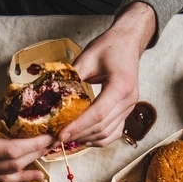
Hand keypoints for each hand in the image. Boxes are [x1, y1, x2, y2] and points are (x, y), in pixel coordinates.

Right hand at [0, 98, 51, 181]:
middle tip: (54, 141)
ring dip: (32, 165)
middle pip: (15, 163)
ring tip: (48, 156)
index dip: (34, 144)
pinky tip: (34, 175)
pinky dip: (20, 176)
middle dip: (37, 153)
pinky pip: (2, 177)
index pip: (12, 150)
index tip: (49, 134)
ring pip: (10, 173)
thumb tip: (22, 105)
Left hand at [58, 3, 155, 147]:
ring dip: (87, 138)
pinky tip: (84, 138)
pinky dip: (99, 139)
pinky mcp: (127, 111)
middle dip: (79, 134)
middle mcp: (129, 99)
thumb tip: (52, 94)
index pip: (98, 113)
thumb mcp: (87, 58)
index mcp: (121, 85)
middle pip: (102, 126)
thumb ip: (72, 77)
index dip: (78, 126)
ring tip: (68, 138)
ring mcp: (130, 107)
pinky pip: (114, 132)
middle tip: (57, 138)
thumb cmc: (110, 46)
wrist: (127, 42)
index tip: (60, 133)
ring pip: (108, 133)